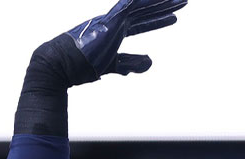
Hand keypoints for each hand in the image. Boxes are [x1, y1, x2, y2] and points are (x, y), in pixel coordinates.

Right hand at [65, 0, 187, 79]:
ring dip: (162, 3)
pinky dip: (142, 1)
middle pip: (146, 12)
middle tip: (184, 2)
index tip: (173, 17)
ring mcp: (113, 20)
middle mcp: (114, 22)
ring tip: (182, 0)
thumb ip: (130, 63)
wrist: (61, 64)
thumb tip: (150, 62)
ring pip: (142, 7)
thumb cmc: (80, 66)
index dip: (157, 20)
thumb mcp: (112, 65)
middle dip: (165, 7)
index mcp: (113, 31)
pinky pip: (131, 5)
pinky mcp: (111, 22)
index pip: (141, 23)